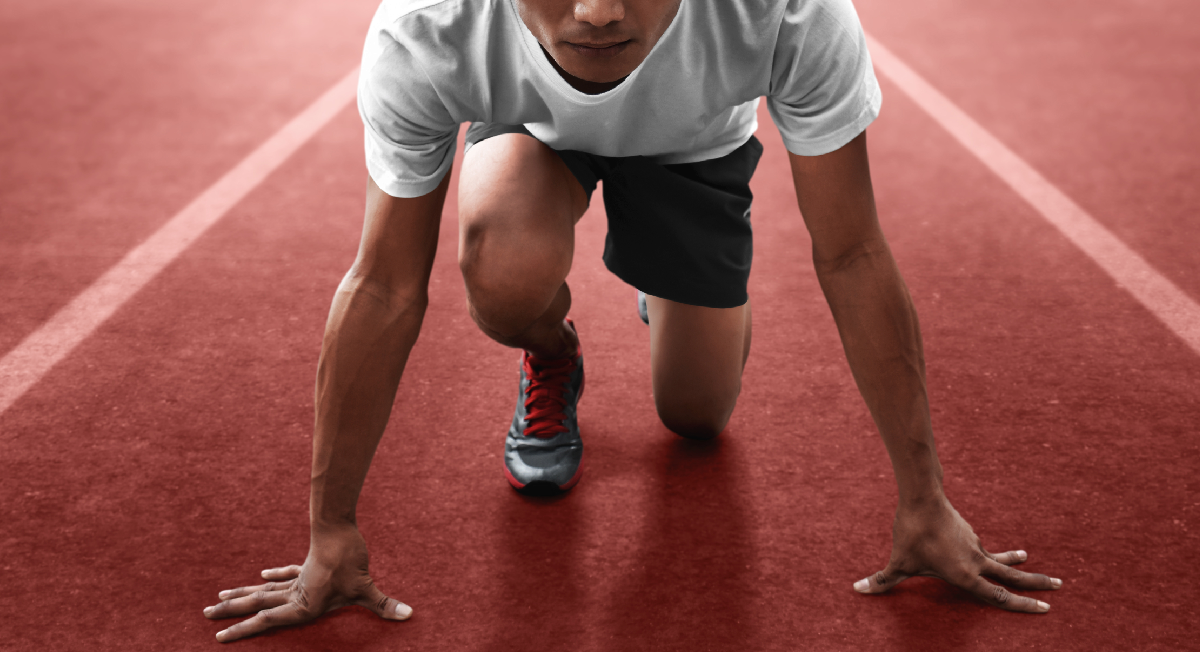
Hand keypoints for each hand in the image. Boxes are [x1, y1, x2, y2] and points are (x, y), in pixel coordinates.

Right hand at [203, 526, 410, 641]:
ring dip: (242, 595)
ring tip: (218, 597)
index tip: (219, 636)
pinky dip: (274, 577)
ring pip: (263, 591)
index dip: (243, 630)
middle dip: (232, 613)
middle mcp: (295, 594)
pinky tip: (262, 576)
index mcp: (302, 605)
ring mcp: (298, 579)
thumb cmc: (349, 561)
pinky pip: (286, 576)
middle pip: (257, 605)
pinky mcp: (307, 566)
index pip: (267, 621)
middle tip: (206, 615)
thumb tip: (410, 614)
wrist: (337, 527)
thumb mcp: (366, 587)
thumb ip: (384, 604)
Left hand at [853, 497, 1062, 611]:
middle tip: (1060, 586)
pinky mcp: (968, 532)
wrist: (921, 497)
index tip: (1045, 608)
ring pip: (998, 558)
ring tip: (1027, 559)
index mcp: (965, 575)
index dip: (1022, 605)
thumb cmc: (911, 533)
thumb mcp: (897, 562)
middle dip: (1036, 583)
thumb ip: (882, 580)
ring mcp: (975, 544)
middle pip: (1011, 577)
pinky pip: (980, 546)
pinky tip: (969, 545)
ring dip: (1013, 563)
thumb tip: (857, 590)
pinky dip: (987, 551)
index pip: (998, 597)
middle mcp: (976, 560)